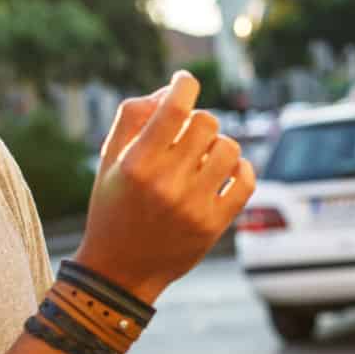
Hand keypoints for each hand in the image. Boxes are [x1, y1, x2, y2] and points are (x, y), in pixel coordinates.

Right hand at [75, 71, 254, 301]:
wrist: (120, 270)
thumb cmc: (113, 206)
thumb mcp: (109, 160)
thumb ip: (133, 117)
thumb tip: (170, 91)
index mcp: (136, 165)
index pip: (173, 108)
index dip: (184, 85)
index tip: (184, 82)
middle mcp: (166, 185)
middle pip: (205, 123)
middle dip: (198, 120)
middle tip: (186, 134)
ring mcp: (193, 207)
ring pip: (229, 148)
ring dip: (218, 144)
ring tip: (203, 156)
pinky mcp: (214, 225)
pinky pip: (246, 180)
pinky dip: (240, 168)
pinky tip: (224, 171)